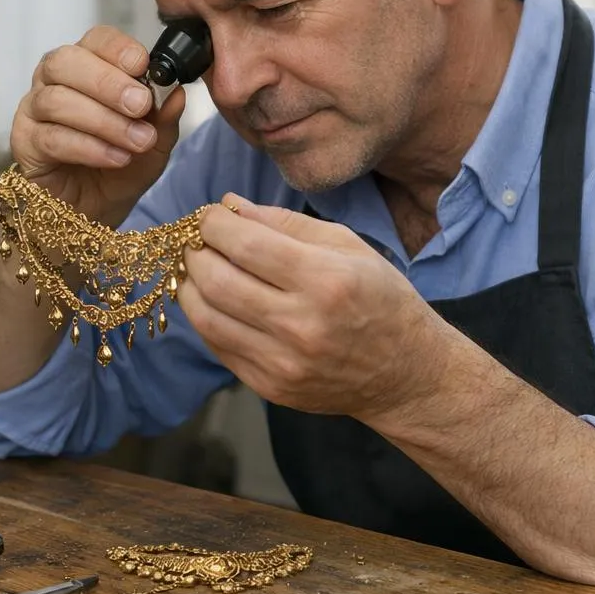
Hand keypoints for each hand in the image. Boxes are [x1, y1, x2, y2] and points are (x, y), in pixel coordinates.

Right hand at [11, 26, 186, 226]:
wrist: (96, 212)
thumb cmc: (121, 168)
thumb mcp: (154, 142)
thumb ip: (165, 117)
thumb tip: (178, 92)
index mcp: (87, 65)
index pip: (96, 39)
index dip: (118, 49)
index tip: (144, 67)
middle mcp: (54, 80)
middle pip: (66, 61)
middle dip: (107, 82)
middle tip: (140, 105)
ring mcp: (33, 110)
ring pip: (57, 100)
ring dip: (104, 120)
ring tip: (137, 141)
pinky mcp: (24, 143)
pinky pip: (51, 137)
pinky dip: (89, 147)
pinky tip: (116, 158)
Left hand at [177, 194, 453, 418]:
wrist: (404, 374)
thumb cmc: (380, 298)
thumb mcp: (346, 246)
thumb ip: (285, 223)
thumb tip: (230, 205)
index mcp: (325, 280)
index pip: (245, 244)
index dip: (214, 224)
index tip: (210, 215)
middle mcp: (301, 325)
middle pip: (217, 281)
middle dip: (195, 252)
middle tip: (198, 241)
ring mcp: (283, 362)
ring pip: (207, 317)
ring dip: (190, 286)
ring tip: (199, 269)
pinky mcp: (270, 387)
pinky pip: (218, 346)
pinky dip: (207, 318)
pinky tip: (215, 301)